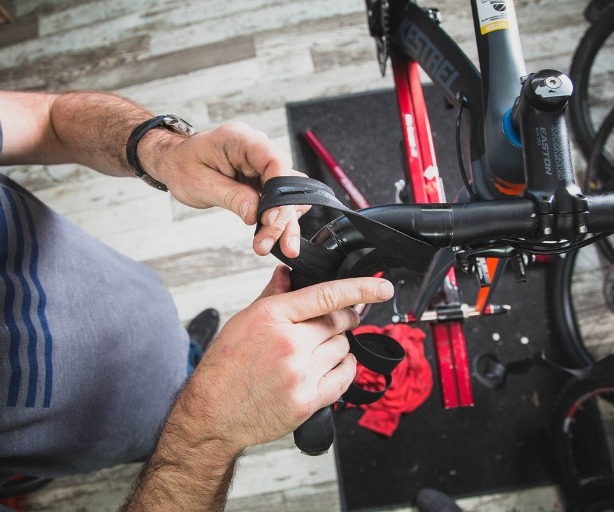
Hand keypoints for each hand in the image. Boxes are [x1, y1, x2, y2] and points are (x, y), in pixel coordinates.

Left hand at [153, 122, 308, 258]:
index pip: (275, 162)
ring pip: (286, 195)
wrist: (175, 162)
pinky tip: (269, 238)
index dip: (279, 193)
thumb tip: (255, 215)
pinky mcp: (263, 179)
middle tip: (270, 244)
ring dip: (281, 223)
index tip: (269, 220)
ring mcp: (262, 165)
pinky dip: (276, 220)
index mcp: (241, 140)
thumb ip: (231, 197)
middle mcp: (258, 149)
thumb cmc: (183, 166)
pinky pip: (277, 200)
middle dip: (281, 217)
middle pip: (285, 183)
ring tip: (267, 246)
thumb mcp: (200, 184)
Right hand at [170, 266, 394, 452]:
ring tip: (314, 351)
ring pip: (343, 348)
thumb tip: (287, 275)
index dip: (361, 289)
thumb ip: (272, 296)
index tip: (382, 287)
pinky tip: (331, 366)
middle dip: (341, 320)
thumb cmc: (225, 366)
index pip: (327, 296)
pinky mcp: (309, 400)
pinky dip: (344, 368)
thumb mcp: (243, 321)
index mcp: (273, 317)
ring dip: (337, 345)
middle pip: (339, 322)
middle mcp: (290, 344)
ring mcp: (301, 373)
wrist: (214, 412)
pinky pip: (344, 377)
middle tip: (332, 324)